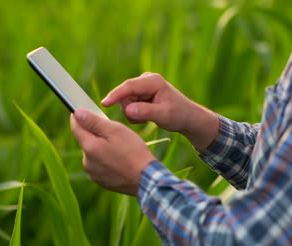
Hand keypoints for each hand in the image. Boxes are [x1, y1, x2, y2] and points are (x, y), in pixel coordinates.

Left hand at [70, 109, 155, 195]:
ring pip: (93, 154)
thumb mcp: (116, 131)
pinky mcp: (101, 182)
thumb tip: (77, 113)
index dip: (79, 116)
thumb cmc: (133, 152)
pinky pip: (99, 166)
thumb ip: (94, 121)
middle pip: (85, 141)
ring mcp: (93, 174)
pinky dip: (106, 160)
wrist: (146, 179)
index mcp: (89, 147)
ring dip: (101, 147)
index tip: (84, 109)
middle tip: (113, 131)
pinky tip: (120, 160)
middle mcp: (87, 162)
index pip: (76, 127)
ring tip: (120, 148)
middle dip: (95, 133)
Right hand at [102, 72, 218, 149]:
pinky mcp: (140, 92)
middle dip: (130, 110)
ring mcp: (142, 86)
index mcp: (153, 81)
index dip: (116, 95)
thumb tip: (128, 110)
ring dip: (133, 113)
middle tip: (144, 120)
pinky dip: (135, 113)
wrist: (186, 117)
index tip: (105, 104)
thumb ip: (146, 112)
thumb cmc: (178, 115)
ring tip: (148, 118)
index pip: (129, 87)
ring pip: (125, 101)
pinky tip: (146, 116)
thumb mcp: (163, 115)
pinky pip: (128, 103)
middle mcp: (146, 80)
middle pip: (125, 95)